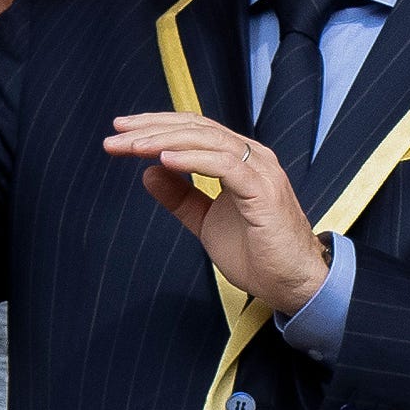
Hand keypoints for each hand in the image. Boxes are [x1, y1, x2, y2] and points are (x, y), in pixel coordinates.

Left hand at [104, 113, 330, 313]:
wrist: (294, 284)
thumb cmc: (258, 255)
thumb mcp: (206, 222)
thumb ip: (181, 197)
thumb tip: (149, 171)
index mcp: (240, 161)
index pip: (194, 130)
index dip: (156, 126)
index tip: (120, 132)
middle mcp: (252, 158)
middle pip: (196, 128)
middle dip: (151, 129)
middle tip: (114, 136)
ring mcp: (260, 171)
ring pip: (208, 140)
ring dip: (165, 141)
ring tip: (133, 147)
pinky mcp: (264, 191)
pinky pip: (224, 166)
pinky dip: (193, 160)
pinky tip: (165, 160)